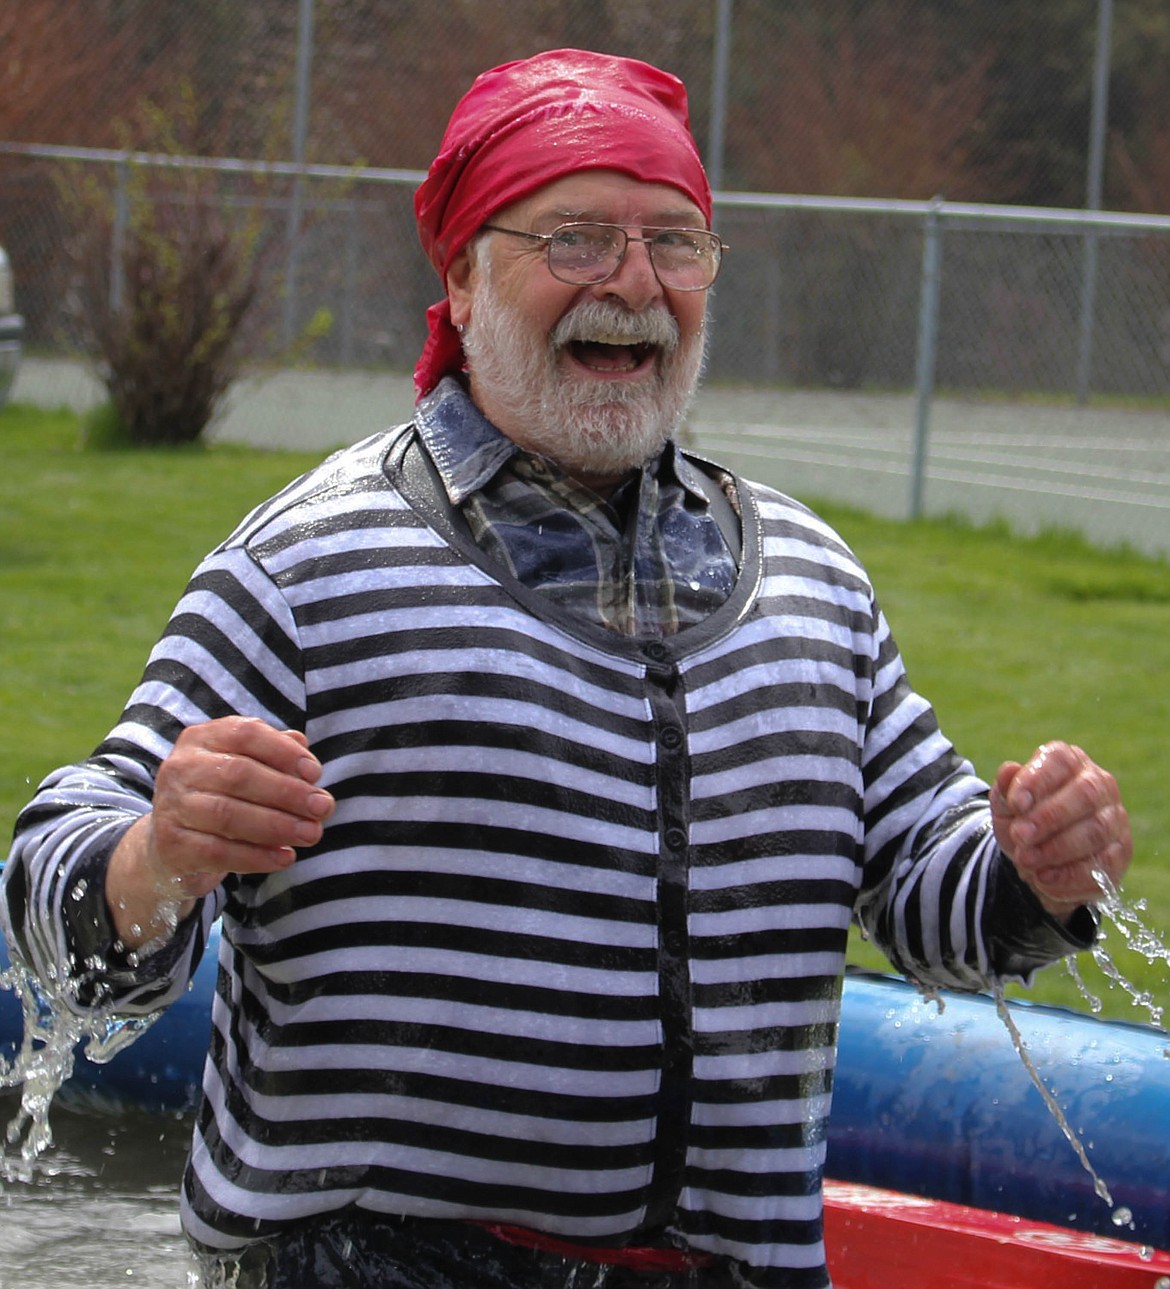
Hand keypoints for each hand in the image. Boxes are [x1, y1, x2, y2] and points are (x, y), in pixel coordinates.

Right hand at [107, 717, 334, 946]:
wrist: (174, 844)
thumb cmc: (223, 796)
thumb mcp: (248, 768)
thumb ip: (276, 756)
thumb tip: (306, 756)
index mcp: (203, 738)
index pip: (245, 733)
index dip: (284, 752)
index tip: (315, 773)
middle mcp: (181, 767)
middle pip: (239, 774)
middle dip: (288, 793)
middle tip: (323, 808)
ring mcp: (171, 806)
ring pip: (228, 814)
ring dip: (277, 826)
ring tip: (311, 834)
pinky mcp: (171, 845)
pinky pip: (218, 852)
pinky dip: (257, 857)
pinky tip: (285, 858)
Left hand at [990, 741, 1130, 919]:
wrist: (1036, 861)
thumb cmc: (1022, 820)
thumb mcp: (1005, 805)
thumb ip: (1006, 788)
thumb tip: (1009, 770)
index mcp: (1068, 762)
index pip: (1060, 760)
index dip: (1038, 780)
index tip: (1016, 804)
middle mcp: (1099, 784)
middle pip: (1085, 794)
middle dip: (1049, 818)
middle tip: (1020, 836)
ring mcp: (1115, 818)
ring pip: (1096, 831)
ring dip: (1057, 849)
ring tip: (1026, 860)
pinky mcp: (1121, 852)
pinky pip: (1103, 865)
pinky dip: (1070, 875)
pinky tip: (1045, 879)